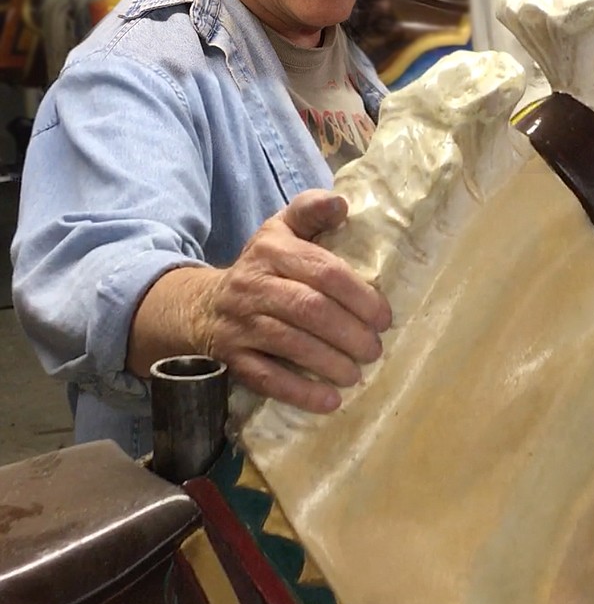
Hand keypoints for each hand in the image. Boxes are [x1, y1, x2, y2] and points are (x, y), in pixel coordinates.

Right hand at [196, 190, 391, 411]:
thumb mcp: (280, 230)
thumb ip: (310, 212)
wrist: (199, 305)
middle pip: (310, 309)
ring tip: (357, 373)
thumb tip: (342, 202)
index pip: (323, 271)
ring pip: (290, 343)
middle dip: (350, 332)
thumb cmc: (261, 266)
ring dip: (330, 362)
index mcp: (273, 250)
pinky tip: (329, 401)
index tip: (384, 317)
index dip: (359, 295)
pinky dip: (300, 391)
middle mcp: (254, 285)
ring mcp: (240, 323)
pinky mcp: (231, 358)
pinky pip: (266, 378)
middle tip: (375, 349)